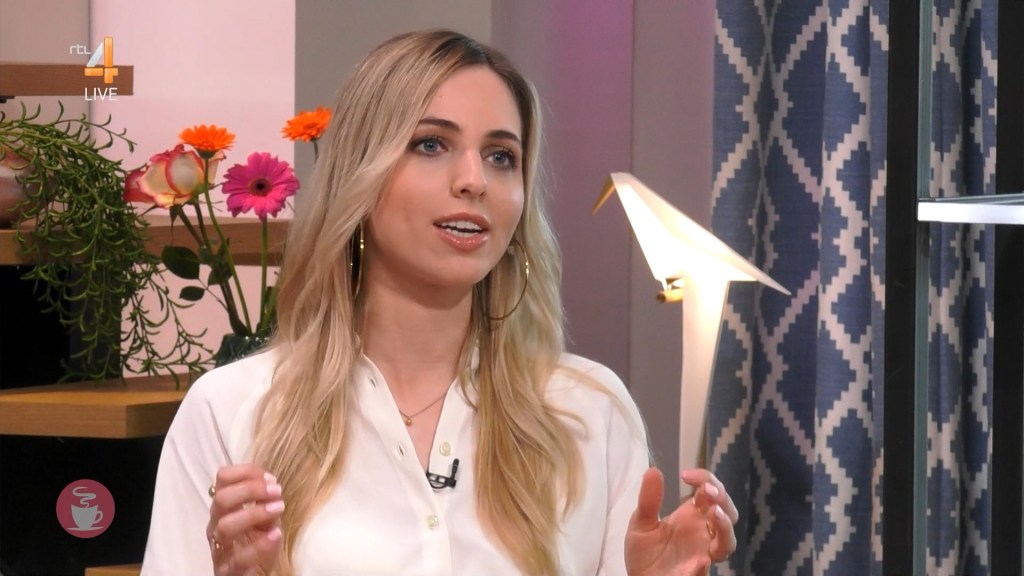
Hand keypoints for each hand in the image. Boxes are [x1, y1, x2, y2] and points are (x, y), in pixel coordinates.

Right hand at [207, 463, 285, 574]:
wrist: (253, 573)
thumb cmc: (257, 542)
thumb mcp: (265, 517)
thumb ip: (265, 500)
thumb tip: (271, 484)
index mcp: (224, 508)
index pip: (223, 479)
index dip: (246, 472)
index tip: (270, 478)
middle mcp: (216, 525)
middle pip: (221, 499)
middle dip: (250, 490)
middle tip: (277, 491)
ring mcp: (220, 548)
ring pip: (225, 526)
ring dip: (255, 513)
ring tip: (279, 508)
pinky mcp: (229, 571)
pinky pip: (238, 559)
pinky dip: (259, 546)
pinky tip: (275, 535)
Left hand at [624, 468, 738, 575]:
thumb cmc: (644, 553)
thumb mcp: (641, 522)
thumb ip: (649, 499)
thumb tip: (653, 470)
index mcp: (692, 515)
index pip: (710, 490)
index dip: (705, 478)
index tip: (686, 475)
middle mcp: (703, 531)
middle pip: (728, 511)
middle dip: (722, 497)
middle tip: (706, 490)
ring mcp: (703, 551)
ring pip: (728, 539)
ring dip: (725, 525)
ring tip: (714, 513)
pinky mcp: (697, 570)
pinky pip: (709, 565)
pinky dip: (708, 558)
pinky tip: (702, 555)